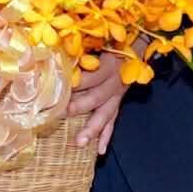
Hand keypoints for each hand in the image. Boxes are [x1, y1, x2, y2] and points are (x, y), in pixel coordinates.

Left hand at [68, 41, 149, 155]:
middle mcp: (114, 82)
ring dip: (92, 129)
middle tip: (63, 114)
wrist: (136, 45)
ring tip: (79, 143)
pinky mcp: (118, 102)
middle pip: (96, 97)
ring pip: (105, 114)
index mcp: (108, 64)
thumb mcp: (99, 41)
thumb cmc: (111, 41)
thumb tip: (56, 55)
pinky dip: (106, 136)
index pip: (90, 76)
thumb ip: (81, 49)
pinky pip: (113, 121)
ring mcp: (117, 94)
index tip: (57, 89)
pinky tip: (99, 151)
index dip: (75, 84)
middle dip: (79, 107)